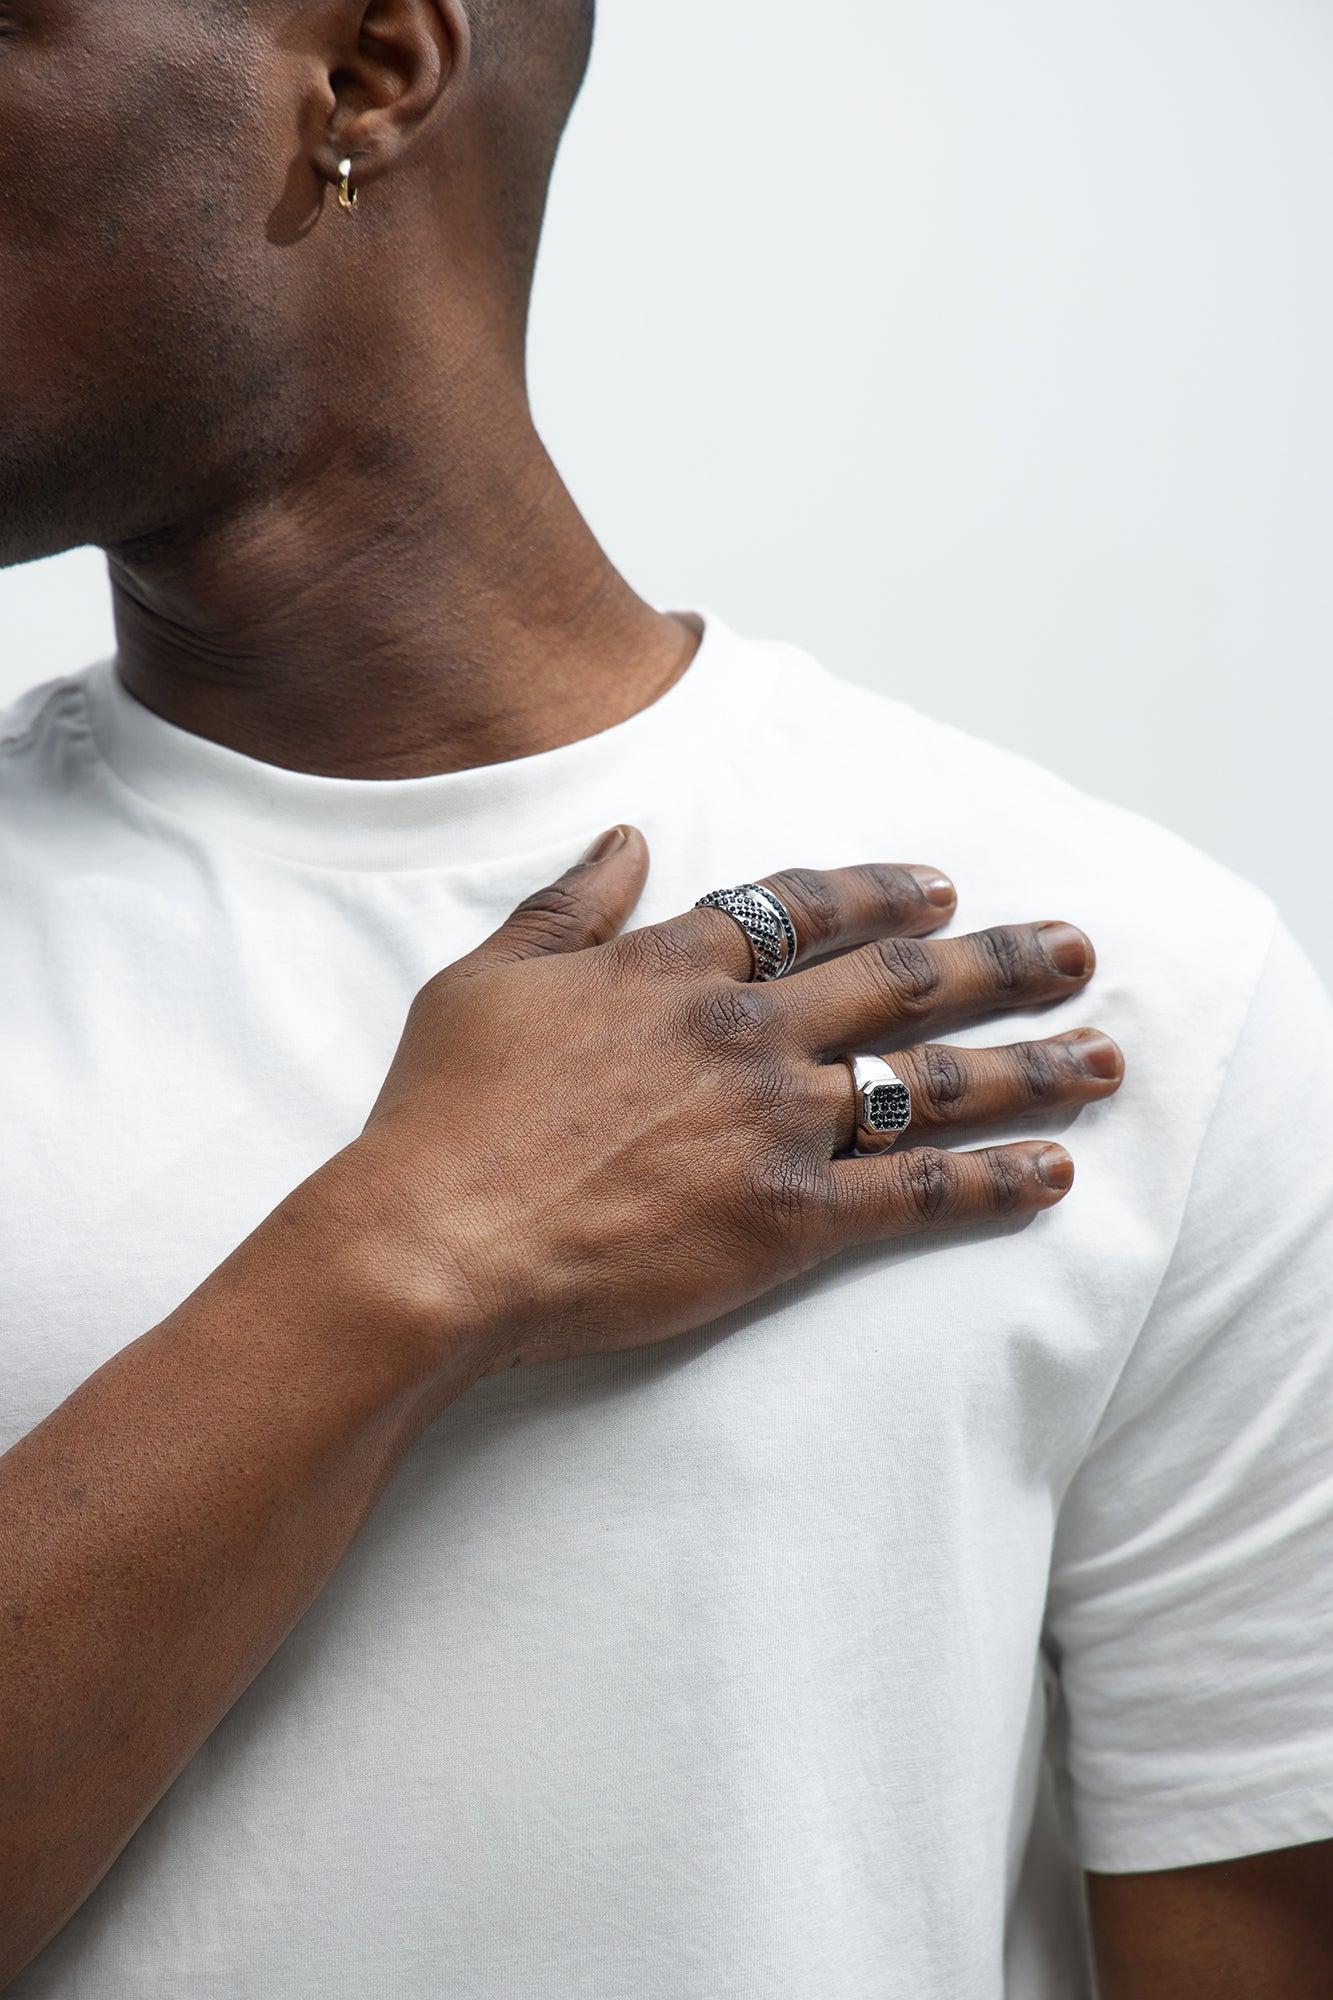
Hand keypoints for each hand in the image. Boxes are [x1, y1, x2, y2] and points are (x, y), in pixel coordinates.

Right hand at [352, 826, 1122, 1381]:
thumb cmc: (445, 1113)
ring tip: (1104, 1054)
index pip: (804, 908)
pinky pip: (917, 1193)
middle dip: (1001, 959)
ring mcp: (778, 1123)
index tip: (936, 885)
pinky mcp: (790, 1219)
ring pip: (935, 1082)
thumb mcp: (491, 976)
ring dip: (1032, 1063)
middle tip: (1076, 949)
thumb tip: (624, 837)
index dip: (879, 892)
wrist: (439, 1238)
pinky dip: (995, 1180)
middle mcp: (748, 1030)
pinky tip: (1055, 1171)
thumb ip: (570, 905)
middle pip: (905, 982)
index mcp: (677, 966)